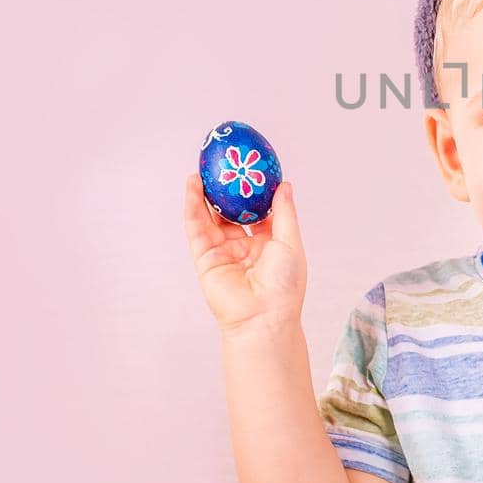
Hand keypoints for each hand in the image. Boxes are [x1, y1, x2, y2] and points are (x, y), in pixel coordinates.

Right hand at [183, 174, 308, 336]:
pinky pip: (197, 229)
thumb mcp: (290, 241)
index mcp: (268, 244)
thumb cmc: (284, 284)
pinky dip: (193, 208)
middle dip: (224, 191)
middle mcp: (244, 246)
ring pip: (210, 218)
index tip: (249, 167)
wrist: (264, 316)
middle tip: (220, 166)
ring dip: (204, 195)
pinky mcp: (205, 258)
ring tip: (201, 170)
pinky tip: (192, 188)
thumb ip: (283, 213)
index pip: (258, 211)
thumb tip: (284, 185)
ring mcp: (223, 252)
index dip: (252, 191)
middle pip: (230, 213)